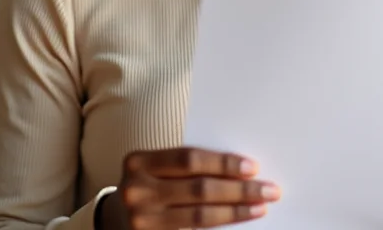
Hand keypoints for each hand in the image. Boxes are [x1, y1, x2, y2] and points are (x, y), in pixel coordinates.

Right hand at [101, 147, 280, 229]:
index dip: (223, 163)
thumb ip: (186, 166)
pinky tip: (237, 224)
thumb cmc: (147, 185)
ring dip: (235, 212)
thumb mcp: (155, 168)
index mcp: (139, 162)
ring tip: (260, 207)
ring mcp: (141, 222)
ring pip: (198, 217)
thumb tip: (239, 167)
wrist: (113, 221)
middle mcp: (137, 191)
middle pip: (198, 189)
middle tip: (269, 189)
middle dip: (238, 189)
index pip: (190, 159)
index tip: (253, 166)